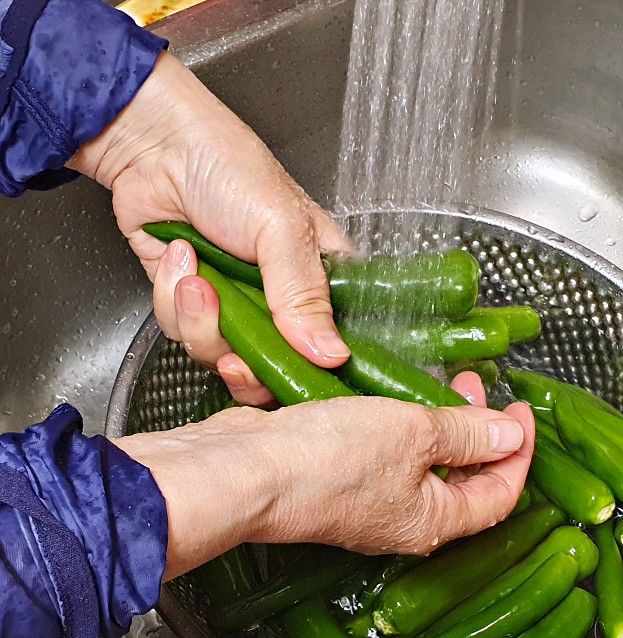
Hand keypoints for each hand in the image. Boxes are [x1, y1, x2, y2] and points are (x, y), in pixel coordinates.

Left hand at [69, 51, 347, 404]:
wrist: (152, 145)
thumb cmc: (228, 167)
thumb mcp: (282, 228)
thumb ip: (304, 295)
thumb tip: (331, 355)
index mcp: (320, 279)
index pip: (332, 343)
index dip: (312, 367)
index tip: (290, 369)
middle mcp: (281, 300)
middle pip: (276, 367)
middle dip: (247, 362)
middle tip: (235, 353)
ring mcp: (236, 306)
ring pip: (224, 356)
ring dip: (202, 323)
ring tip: (196, 278)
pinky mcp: (192, 305)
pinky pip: (184, 335)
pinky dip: (173, 303)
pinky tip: (179, 261)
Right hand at [114, 381, 534, 579]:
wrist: (244, 471)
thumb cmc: (328, 461)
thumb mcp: (414, 435)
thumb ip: (466, 434)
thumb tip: (509, 436)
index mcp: (434, 521)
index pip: (500, 494)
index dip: (519, 452)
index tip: (521, 411)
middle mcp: (404, 520)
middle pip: (463, 480)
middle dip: (479, 432)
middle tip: (478, 386)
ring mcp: (370, 503)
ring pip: (424, 465)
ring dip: (440, 425)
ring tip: (441, 383)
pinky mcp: (339, 481)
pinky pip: (387, 456)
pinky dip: (402, 427)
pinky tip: (395, 396)